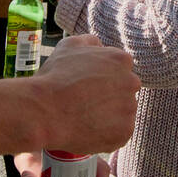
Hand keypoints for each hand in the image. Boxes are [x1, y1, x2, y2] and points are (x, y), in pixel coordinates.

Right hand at [32, 34, 138, 154]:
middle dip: (110, 96)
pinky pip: (119, 134)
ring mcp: (129, 109)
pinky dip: (106, 134)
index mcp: (121, 59)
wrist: (45, 111)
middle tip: (86, 103)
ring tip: (85, 118)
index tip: (88, 86)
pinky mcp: (124, 132)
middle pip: (124, 90)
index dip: (102, 79)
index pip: (120, 69)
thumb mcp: (69, 45)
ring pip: (123, 113)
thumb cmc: (54, 77)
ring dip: (109, 116)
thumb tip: (99, 46)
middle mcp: (131, 82)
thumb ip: (90, 42)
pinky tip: (88, 130)